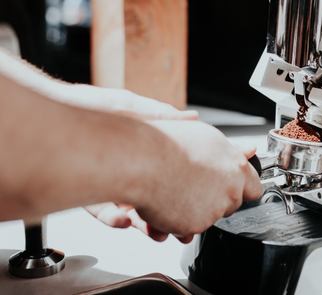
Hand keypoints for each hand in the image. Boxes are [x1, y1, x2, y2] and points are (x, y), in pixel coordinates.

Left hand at [73, 84, 198, 238]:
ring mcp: (107, 180)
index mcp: (140, 144)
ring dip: (144, 222)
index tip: (190, 198)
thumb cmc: (84, 110)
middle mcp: (125, 163)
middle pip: (152, 193)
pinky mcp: (88, 195)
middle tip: (174, 225)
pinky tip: (125, 218)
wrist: (48, 129)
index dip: (180, 185)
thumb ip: (163, 118)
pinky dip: (117, 219)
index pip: (167, 168)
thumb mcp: (131, 109)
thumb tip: (192, 119)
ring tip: (152, 229)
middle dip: (164, 212)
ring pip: (132, 207)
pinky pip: (106, 214)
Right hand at [124, 120, 261, 239]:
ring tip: (173, 191)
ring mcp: (214, 210)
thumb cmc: (167, 144)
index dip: (242, 188)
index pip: (254, 188)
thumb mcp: (207, 137)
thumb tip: (249, 151)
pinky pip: (188, 229)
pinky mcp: (196, 225)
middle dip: (215, 200)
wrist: (141, 161)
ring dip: (193, 211)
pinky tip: (164, 203)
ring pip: (208, 218)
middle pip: (231, 204)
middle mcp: (230, 190)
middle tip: (192, 186)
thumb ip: (231, 151)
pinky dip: (176, 221)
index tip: (234, 188)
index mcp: (237, 167)